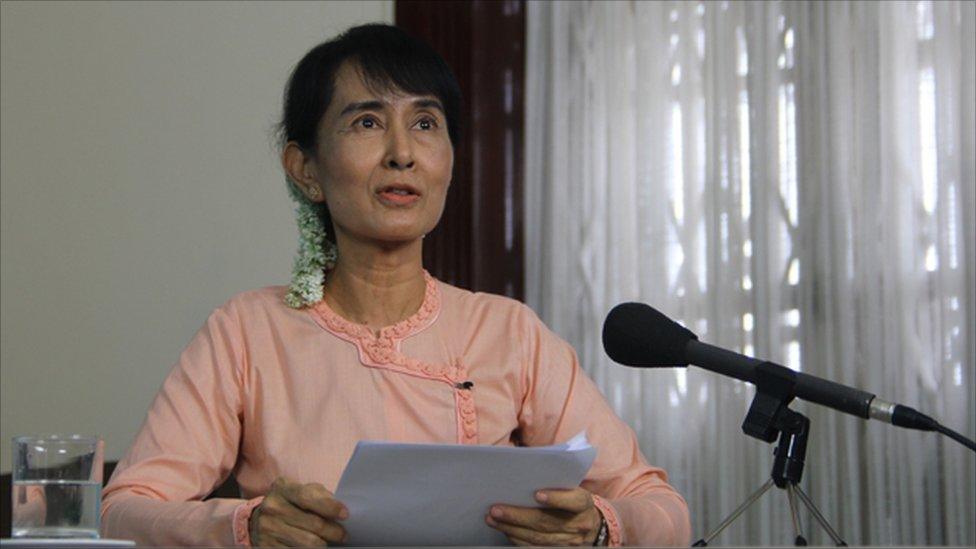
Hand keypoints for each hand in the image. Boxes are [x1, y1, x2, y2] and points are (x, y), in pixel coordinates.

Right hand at [250, 476, 347, 546]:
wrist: (257, 521)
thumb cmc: (289, 504)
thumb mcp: (301, 491)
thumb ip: (320, 495)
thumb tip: (339, 508)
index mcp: (282, 488)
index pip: (309, 498)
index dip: (330, 507)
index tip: (345, 514)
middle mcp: (272, 507)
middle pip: (313, 524)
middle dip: (333, 531)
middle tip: (343, 535)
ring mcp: (267, 529)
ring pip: (307, 543)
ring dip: (324, 544)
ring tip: (329, 542)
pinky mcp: (266, 547)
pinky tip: (315, 548)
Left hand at [486, 487, 603, 545]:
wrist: (591, 524)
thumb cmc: (573, 498)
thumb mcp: (571, 487)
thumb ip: (555, 480)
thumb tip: (522, 471)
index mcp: (584, 503)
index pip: (574, 501)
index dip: (556, 499)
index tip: (537, 494)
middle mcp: (579, 524)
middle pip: (546, 522)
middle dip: (518, 516)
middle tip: (496, 509)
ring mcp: (569, 541)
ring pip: (537, 538)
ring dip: (511, 528)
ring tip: (492, 519)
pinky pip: (535, 548)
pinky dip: (517, 539)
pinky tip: (504, 530)